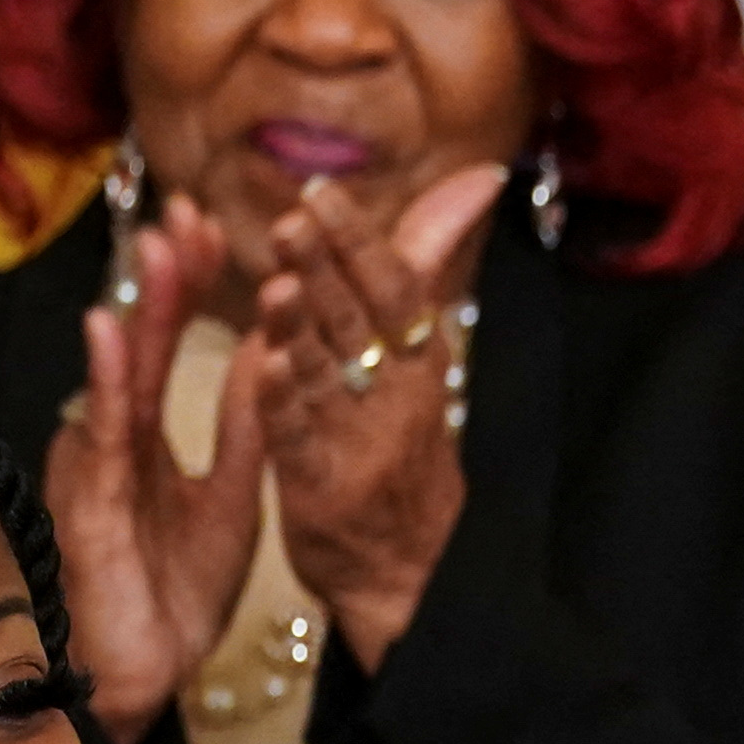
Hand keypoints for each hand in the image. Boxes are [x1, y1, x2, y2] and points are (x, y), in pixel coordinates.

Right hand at [42, 192, 265, 741]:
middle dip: (164, 275)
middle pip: (140, 343)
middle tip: (184, 209)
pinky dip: (108, 379)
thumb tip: (266, 347)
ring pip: (121, 376)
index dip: (187, 286)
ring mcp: (97, 469)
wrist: (145, 679)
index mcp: (145, 437)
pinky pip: (104, 435)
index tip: (211, 226)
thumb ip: (244, 425)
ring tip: (160, 246)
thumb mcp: (232, 497)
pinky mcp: (91, 505)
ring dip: (140, 307)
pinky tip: (111, 328)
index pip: (167, 343)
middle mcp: (113, 441)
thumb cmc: (173, 596)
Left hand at [251, 165, 501, 663]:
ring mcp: (356, 437)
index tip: (321, 193)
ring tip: (275, 286)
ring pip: (324, 371)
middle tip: (291, 222)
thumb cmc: (405, 442)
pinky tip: (265, 366)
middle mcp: (392, 388)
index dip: (360, 241)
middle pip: (356, 319)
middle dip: (323, 269)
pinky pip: (299, 436)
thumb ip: (426, 260)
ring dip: (299, 328)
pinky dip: (283, 400)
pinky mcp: (320, 485)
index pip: (394, 284)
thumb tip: (478, 177)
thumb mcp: (421, 346)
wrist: (409, 567)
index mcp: (417, 351)